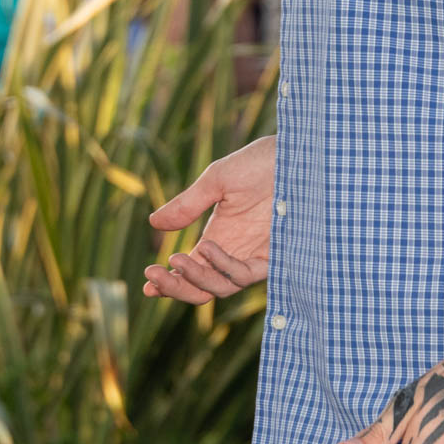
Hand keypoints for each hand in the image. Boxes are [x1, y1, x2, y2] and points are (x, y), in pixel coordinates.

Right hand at [142, 135, 275, 303]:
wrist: (297, 154)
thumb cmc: (260, 163)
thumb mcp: (217, 181)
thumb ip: (188, 205)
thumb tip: (153, 223)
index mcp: (220, 238)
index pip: (192, 271)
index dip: (169, 283)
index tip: (146, 284)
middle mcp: (236, 252)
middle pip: (203, 288)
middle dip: (175, 288)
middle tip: (151, 277)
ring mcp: (255, 255)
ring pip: (221, 287)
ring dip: (195, 277)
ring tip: (176, 258)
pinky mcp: (275, 256)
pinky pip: (245, 274)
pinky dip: (223, 266)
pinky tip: (206, 247)